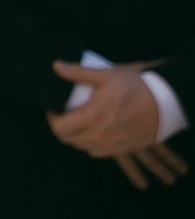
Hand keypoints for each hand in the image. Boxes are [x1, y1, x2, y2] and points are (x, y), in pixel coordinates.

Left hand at [51, 60, 189, 186]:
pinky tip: (96, 129)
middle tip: (66, 113)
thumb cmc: (136, 86)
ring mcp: (112, 145)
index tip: (55, 108)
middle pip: (69, 140)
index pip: (59, 128)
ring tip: (81, 120)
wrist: (166, 102)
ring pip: (83, 147)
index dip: (52, 118)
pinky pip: (98, 152)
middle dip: (63, 127)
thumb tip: (55, 66)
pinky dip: (92, 143)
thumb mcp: (106, 74)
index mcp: (92, 117)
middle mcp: (100, 136)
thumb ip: (78, 72)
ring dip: (77, 135)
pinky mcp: (123, 149)